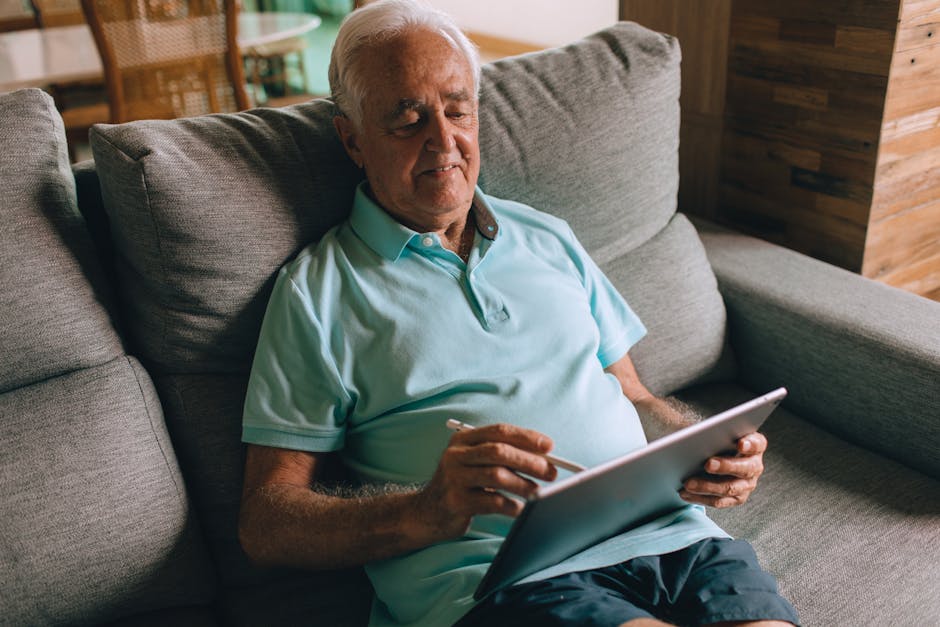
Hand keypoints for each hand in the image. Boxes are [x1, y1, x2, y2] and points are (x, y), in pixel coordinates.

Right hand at [411, 423, 557, 540]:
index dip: (526, 437)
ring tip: (537, 492)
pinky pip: (492, 502)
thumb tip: (544, 458)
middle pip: (499, 451)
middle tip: (551, 472)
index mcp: (463, 440)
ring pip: (497, 475)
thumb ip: (502, 456)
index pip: (499, 431)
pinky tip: (520, 509)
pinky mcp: (456, 502)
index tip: (549, 446)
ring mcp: (454, 478)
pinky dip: (511, 505)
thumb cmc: (462, 484)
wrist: (427, 512)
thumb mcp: (476, 463)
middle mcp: (455, 455)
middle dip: (529, 461)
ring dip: (523, 484)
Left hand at [680, 432, 766, 507]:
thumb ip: (711, 431)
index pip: (757, 444)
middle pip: (745, 468)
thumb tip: (692, 433)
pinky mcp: (736, 498)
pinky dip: (700, 498)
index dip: (750, 444)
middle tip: (707, 464)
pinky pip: (719, 501)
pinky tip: (685, 493)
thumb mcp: (714, 431)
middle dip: (725, 466)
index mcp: (755, 445)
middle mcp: (754, 466)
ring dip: (707, 486)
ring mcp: (747, 484)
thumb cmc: (714, 439)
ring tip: (688, 483)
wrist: (713, 455)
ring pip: (730, 488)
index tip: (740, 444)